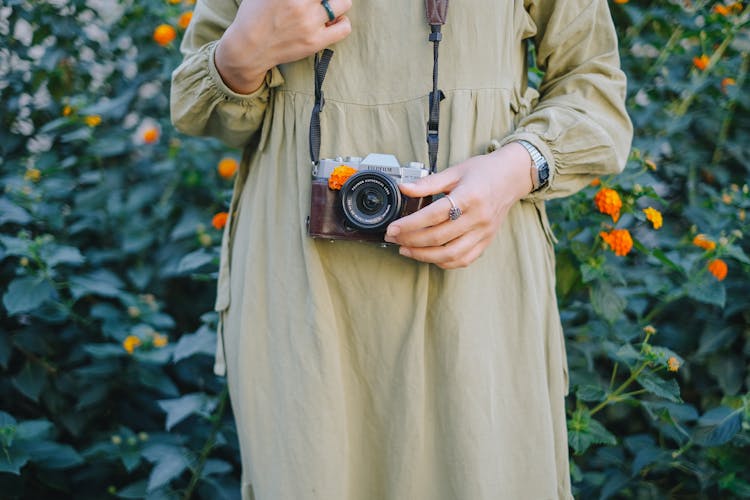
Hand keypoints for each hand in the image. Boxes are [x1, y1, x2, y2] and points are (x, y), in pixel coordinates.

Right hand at [215, 0, 352, 93]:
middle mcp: (300, 3)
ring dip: (338, 2)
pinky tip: (333, 21)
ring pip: (343, 3)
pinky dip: (342, 22)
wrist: (248, 49)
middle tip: (320, 0)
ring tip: (328, 7)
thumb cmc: (254, 16)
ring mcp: (309, 23)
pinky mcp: (315, 42)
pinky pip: (344, 28)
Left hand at [384, 143, 533, 268]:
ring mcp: (484, 232)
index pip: (433, 215)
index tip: (392, 228)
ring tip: (406, 250)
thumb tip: (403, 188)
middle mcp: (478, 217)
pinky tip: (429, 256)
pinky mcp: (487, 241)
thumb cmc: (483, 171)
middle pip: (439, 237)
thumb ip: (428, 183)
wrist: (512, 177)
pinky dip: (444, 262)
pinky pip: (464, 259)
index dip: (409, 224)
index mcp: (469, 196)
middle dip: (411, 240)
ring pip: (450, 254)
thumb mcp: (455, 171)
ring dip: (424, 255)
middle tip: (394, 239)